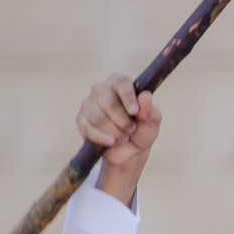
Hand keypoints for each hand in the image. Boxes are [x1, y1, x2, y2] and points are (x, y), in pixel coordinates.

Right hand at [76, 72, 162, 201]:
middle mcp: (101, 89)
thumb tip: (146, 96)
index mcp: (119, 83)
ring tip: (124, 137)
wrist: (130, 151)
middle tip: (131, 129)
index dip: (128, 97)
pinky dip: (102, 138)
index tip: (135, 112)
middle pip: (108, 101)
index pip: (121, 82)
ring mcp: (88, 103)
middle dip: (122, 120)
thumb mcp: (152, 122)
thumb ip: (150, 110)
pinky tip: (112, 142)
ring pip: (99, 117)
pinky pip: (88, 128)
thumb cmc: (142, 130)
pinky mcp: (81, 120)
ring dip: (115, 131)